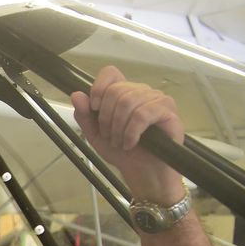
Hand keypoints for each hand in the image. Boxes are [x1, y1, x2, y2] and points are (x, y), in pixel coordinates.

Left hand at [71, 65, 183, 203]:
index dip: (99, 86)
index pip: (111, 73)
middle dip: (106, 118)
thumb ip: (85, 116)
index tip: (94, 107)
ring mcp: (156, 99)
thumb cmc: (123, 152)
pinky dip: (131, 132)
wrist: (143, 172)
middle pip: (116, 90)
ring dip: (118, 128)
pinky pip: (143, 114)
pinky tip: (131, 143)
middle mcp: (140, 92)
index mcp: (123, 93)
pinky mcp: (168, 111)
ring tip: (120, 143)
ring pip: (128, 102)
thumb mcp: (96, 135)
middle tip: (109, 136)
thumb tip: (77, 94)